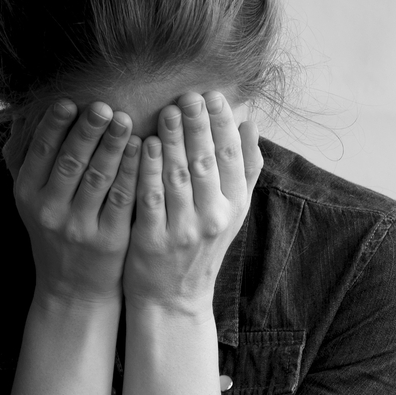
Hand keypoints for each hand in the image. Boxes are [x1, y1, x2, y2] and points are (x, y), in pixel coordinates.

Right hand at [6, 100, 138, 303]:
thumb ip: (34, 161)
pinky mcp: (110, 241)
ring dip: (113, 146)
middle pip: (71, 162)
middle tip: (103, 105)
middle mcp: (50, 211)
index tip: (69, 101)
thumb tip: (29, 112)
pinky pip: (123, 201)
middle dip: (87, 131)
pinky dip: (133, 173)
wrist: (72, 289)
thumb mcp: (34, 201)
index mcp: (28, 195)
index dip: (55, 126)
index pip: (41, 153)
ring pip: (98, 179)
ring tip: (126, 120)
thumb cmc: (56, 234)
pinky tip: (143, 151)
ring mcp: (80, 228)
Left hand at [123, 90, 258, 313]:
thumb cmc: (201, 247)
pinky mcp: (153, 241)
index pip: (232, 158)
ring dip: (174, 141)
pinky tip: (144, 145)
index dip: (223, 125)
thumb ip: (243, 169)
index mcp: (233, 207)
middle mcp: (213, 218)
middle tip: (189, 96)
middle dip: (199, 127)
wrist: (173, 298)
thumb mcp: (231, 212)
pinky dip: (148, 170)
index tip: (213, 96)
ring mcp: (184, 231)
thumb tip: (251, 122)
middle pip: (207, 163)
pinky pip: (151, 198)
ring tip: (168, 111)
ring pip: (180, 177)